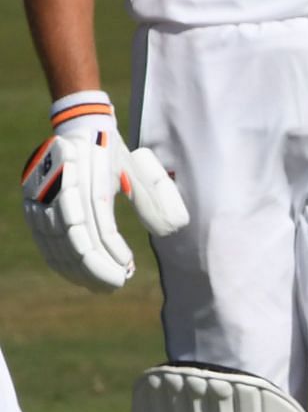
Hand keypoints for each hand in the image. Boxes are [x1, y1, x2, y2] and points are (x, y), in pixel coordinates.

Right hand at [21, 111, 188, 291]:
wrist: (77, 127)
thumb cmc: (112, 150)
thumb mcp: (135, 167)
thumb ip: (152, 197)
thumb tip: (171, 230)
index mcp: (88, 177)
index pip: (97, 226)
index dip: (111, 252)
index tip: (128, 269)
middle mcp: (60, 190)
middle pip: (74, 242)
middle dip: (96, 269)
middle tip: (118, 284)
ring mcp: (41, 199)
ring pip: (57, 246)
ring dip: (80, 271)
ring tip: (104, 284)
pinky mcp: (32, 206)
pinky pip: (45, 242)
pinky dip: (62, 262)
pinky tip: (80, 275)